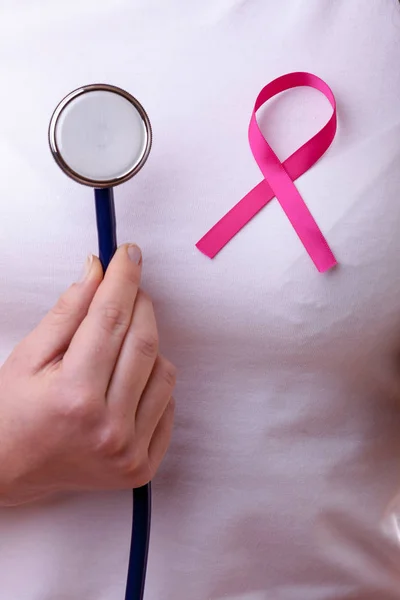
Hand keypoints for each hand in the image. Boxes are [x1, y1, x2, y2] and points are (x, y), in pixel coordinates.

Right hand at [0, 244, 175, 505]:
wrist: (10, 471)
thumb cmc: (12, 410)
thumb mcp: (28, 356)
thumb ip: (67, 312)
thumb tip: (98, 269)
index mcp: (72, 396)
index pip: (110, 318)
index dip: (122, 278)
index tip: (129, 253)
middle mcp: (107, 427)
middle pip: (143, 340)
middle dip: (138, 302)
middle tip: (126, 289)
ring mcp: (129, 450)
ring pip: (164, 369)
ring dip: (147, 344)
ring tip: (116, 348)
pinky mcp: (143, 465)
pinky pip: (168, 402)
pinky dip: (153, 381)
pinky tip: (125, 382)